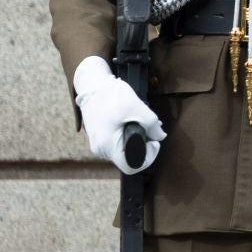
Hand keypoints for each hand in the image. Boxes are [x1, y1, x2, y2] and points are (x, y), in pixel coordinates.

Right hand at [73, 55, 163, 174]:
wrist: (92, 84)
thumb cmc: (110, 95)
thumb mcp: (137, 107)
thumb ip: (152, 125)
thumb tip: (159, 136)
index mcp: (107, 145)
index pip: (131, 167)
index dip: (148, 158)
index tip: (154, 143)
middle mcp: (100, 148)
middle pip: (128, 158)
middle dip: (144, 146)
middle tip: (150, 130)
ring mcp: (97, 143)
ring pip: (123, 149)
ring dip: (136, 139)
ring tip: (141, 122)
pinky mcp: (98, 136)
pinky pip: (116, 142)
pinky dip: (127, 134)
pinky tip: (131, 121)